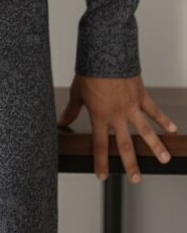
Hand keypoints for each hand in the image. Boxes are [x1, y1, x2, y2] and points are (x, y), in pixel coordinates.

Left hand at [57, 73, 177, 182]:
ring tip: (164, 160)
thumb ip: (71, 110)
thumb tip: (60, 123)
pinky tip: (172, 130)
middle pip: (125, 144)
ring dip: (155, 146)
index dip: (100, 162)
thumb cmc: (90, 72)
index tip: (102, 176)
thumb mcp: (77, 92)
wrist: (106, 52)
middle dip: (130, 163)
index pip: (99, 145)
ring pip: (145, 130)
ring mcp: (131, 106)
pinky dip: (164, 120)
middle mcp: (117, 114)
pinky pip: (154, 110)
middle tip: (136, 179)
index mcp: (100, 116)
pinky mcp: (141, 95)